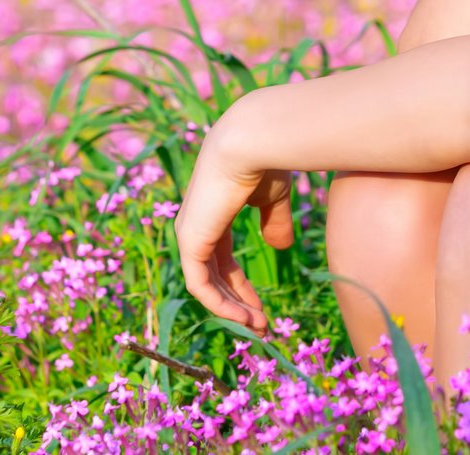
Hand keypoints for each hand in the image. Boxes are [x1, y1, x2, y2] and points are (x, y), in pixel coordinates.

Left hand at [173, 120, 294, 336]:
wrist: (252, 141)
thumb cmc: (265, 160)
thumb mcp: (272, 197)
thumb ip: (273, 222)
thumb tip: (279, 247)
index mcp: (213, 213)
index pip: (221, 260)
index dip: (241, 286)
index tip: (262, 308)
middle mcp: (195, 225)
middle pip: (213, 276)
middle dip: (237, 303)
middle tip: (260, 327)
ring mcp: (189, 234)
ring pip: (205, 285)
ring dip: (231, 310)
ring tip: (257, 328)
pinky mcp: (190, 242)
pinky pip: (200, 285)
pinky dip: (220, 305)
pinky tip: (244, 318)